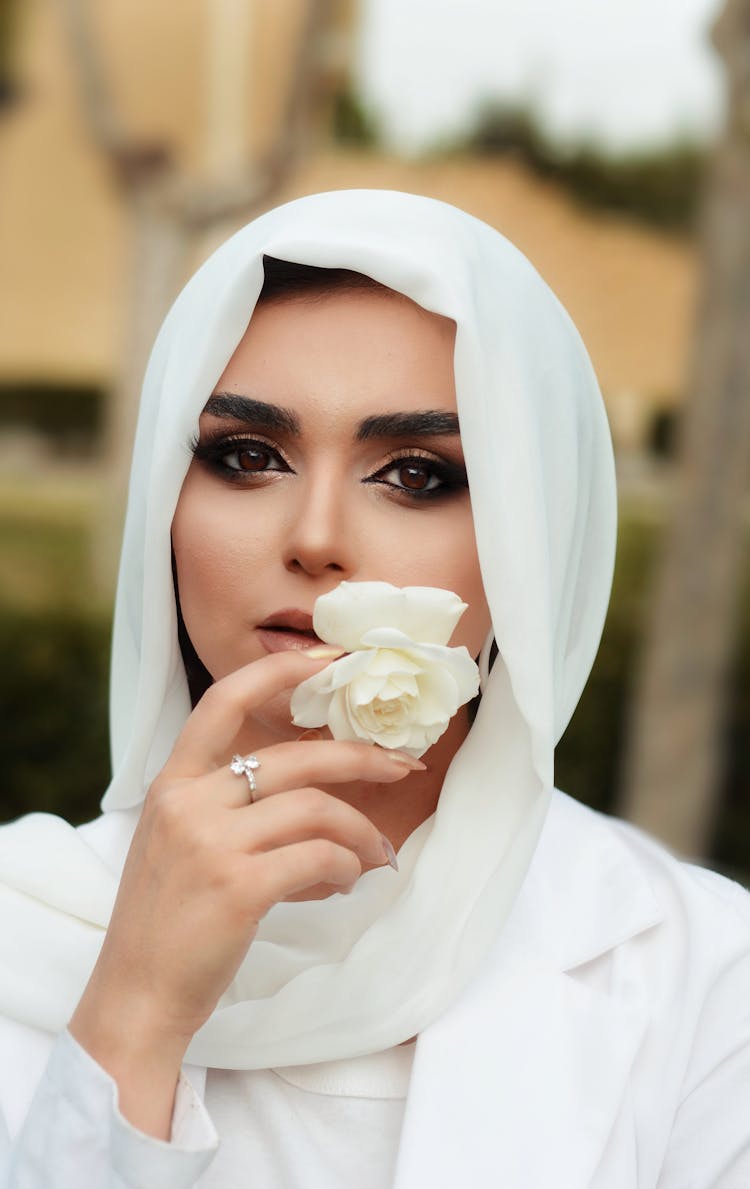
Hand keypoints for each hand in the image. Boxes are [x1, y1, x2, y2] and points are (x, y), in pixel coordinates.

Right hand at [69, 649, 421, 1133]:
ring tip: (375, 856)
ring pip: (317, 809)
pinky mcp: (237, 886)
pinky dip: (345, 868)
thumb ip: (235, 811)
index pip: (224, 700)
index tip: (328, 658)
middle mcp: (188, 801)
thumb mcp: (182, 845)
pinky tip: (345, 883)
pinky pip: (318, 858)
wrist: (136, 995)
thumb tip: (325, 803)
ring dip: (360, 832)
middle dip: (361, 758)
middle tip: (402, 767)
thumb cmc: (168, 921)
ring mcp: (212, 842)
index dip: (279, 672)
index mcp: (172, 782)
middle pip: (296, 757)